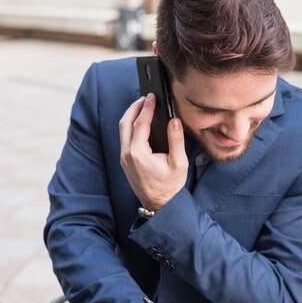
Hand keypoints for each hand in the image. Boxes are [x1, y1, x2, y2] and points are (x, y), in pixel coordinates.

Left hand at [119, 94, 188, 209]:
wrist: (160, 205)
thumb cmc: (170, 186)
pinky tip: (139, 123)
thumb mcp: (179, 163)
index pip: (140, 124)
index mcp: (138, 154)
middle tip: (145, 98)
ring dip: (131, 116)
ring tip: (142, 106)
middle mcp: (127, 155)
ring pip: (122, 130)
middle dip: (134, 108)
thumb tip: (174, 121)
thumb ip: (176, 140)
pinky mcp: (125, 162)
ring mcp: (124, 159)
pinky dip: (130, 127)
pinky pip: (124, 139)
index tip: (152, 97)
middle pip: (125, 123)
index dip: (146, 108)